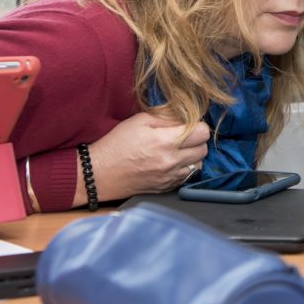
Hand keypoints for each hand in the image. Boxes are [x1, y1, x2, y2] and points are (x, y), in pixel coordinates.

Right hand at [79, 113, 209, 204]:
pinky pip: (188, 177)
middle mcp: (171, 161)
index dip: (198, 125)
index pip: (202, 132)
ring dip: (193, 156)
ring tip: (179, 150)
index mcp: (165, 141)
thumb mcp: (140, 120)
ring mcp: (170, 177)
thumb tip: (187, 115)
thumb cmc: (117, 143)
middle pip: (204, 149)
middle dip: (198, 140)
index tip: (189, 124)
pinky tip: (172, 162)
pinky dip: (185, 169)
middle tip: (185, 136)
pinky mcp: (166, 187)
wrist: (99, 174)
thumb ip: (167, 116)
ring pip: (199, 164)